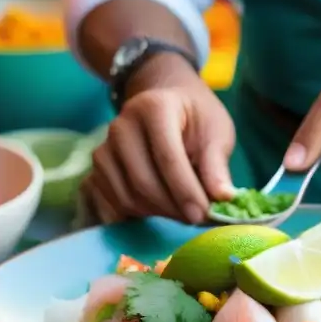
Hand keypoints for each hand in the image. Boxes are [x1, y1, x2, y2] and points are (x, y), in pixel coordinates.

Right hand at [83, 56, 235, 224]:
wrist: (166, 102)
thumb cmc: (195, 117)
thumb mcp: (216, 132)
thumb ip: (216, 164)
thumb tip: (223, 199)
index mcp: (154, 108)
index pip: (167, 157)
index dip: (186, 191)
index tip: (203, 215)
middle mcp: (121, 126)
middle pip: (143, 181)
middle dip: (172, 208)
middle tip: (196, 219)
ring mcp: (104, 148)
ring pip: (127, 197)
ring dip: (156, 215)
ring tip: (181, 213)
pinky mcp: (97, 169)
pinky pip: (111, 204)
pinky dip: (135, 217)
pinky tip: (158, 215)